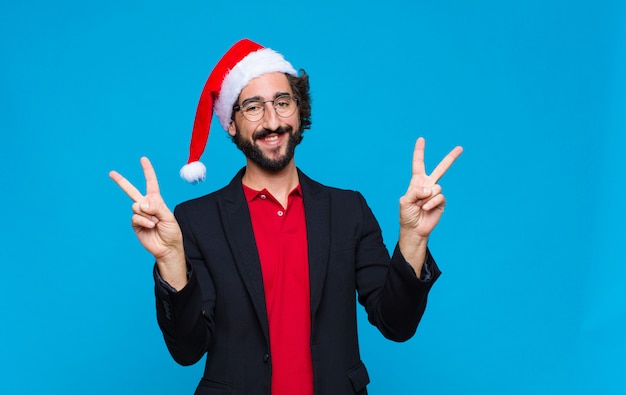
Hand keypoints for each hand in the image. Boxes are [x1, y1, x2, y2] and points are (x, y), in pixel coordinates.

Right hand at [109, 157, 186, 289]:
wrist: (167, 247)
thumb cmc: (171, 231)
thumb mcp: (168, 216)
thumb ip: (155, 207)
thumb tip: (140, 204)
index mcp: (156, 200)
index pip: (151, 183)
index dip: (147, 171)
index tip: (143, 159)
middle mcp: (146, 205)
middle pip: (131, 191)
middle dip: (121, 182)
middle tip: (111, 173)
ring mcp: (140, 215)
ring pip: (136, 206)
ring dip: (147, 214)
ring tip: (155, 222)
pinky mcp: (135, 224)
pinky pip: (136, 217)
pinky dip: (144, 221)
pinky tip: (151, 226)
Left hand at [398, 138, 462, 269]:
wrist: (414, 229)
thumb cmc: (407, 215)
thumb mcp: (405, 201)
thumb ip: (415, 191)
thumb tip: (430, 189)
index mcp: (417, 182)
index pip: (418, 164)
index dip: (419, 152)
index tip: (421, 139)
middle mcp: (428, 185)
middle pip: (441, 169)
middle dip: (451, 158)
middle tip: (460, 148)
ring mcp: (436, 193)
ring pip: (435, 187)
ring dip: (425, 198)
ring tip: (420, 206)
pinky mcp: (442, 202)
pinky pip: (438, 197)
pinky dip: (430, 203)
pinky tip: (426, 209)